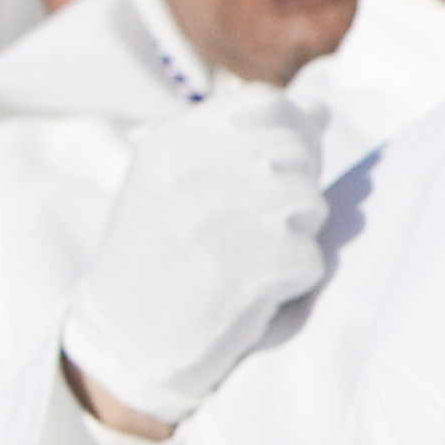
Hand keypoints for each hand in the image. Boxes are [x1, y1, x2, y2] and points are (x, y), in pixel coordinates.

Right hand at [59, 93, 330, 438]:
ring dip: (296, 236)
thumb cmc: (163, 254)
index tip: (279, 171)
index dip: (294, 135)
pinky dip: (294, 280)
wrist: (125, 339)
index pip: (268, 105)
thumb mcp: (179, 182)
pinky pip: (311, 259)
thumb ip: (245, 142)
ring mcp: (213, 223)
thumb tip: (320, 110)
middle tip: (256, 229)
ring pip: (310, 204)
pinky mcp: (240, 274)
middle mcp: (188, 175)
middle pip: (295, 154)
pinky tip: (254, 290)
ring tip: (251, 258)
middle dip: (294, 190)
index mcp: (171, 144)